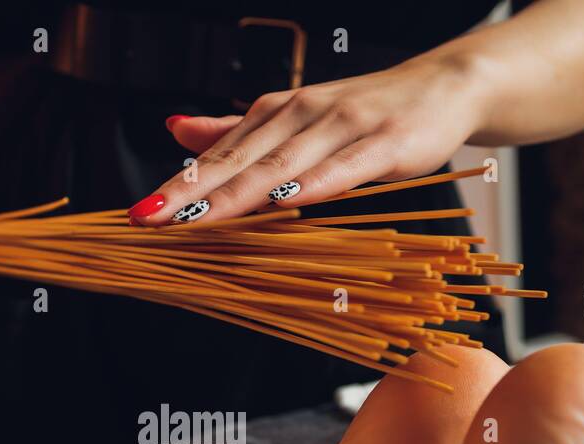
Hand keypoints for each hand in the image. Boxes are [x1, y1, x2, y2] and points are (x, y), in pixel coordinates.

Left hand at [129, 54, 484, 225]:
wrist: (443, 85)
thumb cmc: (366, 111)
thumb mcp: (294, 118)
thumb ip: (235, 130)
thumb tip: (174, 128)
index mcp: (276, 113)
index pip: (219, 155)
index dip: (179, 183)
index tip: (141, 211)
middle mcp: (302, 114)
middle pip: (239, 161)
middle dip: (192, 191)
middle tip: (151, 216)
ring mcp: (343, 126)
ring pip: (281, 166)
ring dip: (237, 193)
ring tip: (197, 217)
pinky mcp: (384, 142)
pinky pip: (343, 168)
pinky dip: (313, 184)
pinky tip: (286, 201)